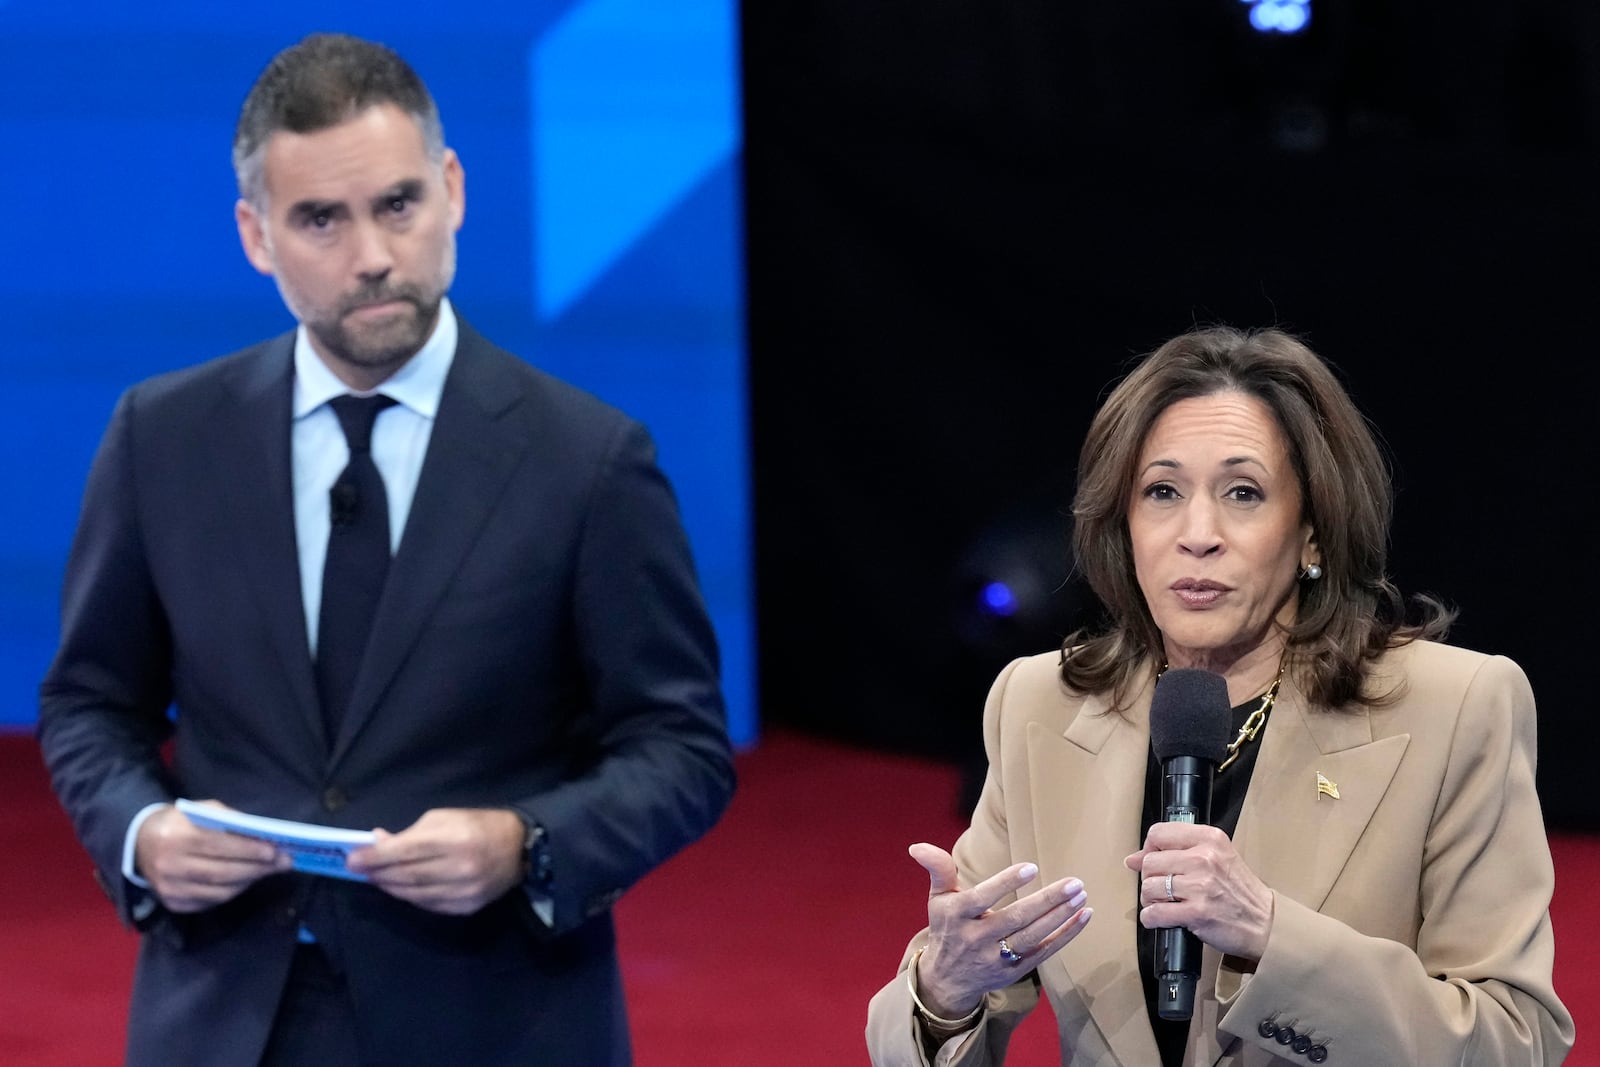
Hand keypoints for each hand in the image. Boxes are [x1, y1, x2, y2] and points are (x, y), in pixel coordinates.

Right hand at [135, 802, 290, 912]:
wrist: (141, 842)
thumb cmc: (180, 822)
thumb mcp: (201, 810)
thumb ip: (229, 821)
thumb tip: (263, 836)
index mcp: (175, 837)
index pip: (218, 846)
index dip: (248, 850)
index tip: (275, 851)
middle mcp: (169, 866)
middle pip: (221, 873)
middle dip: (257, 868)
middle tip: (283, 863)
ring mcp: (169, 889)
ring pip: (219, 891)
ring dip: (249, 881)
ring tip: (269, 870)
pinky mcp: (173, 904)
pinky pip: (211, 901)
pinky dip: (233, 891)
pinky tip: (247, 880)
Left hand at [345, 808, 525, 915]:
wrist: (519, 849)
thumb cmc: (478, 825)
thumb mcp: (445, 817)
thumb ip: (411, 833)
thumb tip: (379, 843)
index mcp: (454, 839)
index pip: (406, 851)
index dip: (375, 857)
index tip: (352, 859)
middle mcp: (459, 868)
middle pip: (407, 875)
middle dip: (378, 873)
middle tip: (360, 870)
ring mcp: (464, 891)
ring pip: (415, 894)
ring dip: (390, 887)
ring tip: (377, 879)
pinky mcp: (467, 907)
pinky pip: (429, 906)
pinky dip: (410, 897)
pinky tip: (401, 889)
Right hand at [908, 842, 1091, 1018]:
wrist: (947, 979)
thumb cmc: (947, 926)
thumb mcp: (938, 898)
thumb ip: (938, 869)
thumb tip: (917, 847)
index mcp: (956, 917)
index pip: (981, 899)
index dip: (1006, 884)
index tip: (1031, 867)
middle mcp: (976, 940)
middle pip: (1015, 920)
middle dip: (1046, 902)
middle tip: (1074, 882)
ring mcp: (997, 959)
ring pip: (1033, 938)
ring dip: (1060, 917)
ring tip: (1081, 895)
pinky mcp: (1014, 971)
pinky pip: (1045, 953)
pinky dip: (1066, 935)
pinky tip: (1083, 916)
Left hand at [1124, 822, 1273, 959]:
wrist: (1264, 922)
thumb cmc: (1238, 890)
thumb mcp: (1216, 858)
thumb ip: (1177, 852)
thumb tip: (1132, 859)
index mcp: (1209, 839)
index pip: (1158, 833)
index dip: (1149, 849)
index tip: (1156, 862)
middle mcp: (1204, 858)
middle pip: (1149, 862)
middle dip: (1149, 878)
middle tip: (1163, 888)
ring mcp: (1200, 886)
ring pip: (1149, 888)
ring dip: (1150, 900)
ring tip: (1164, 903)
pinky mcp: (1196, 913)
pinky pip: (1155, 913)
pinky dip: (1151, 918)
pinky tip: (1160, 918)